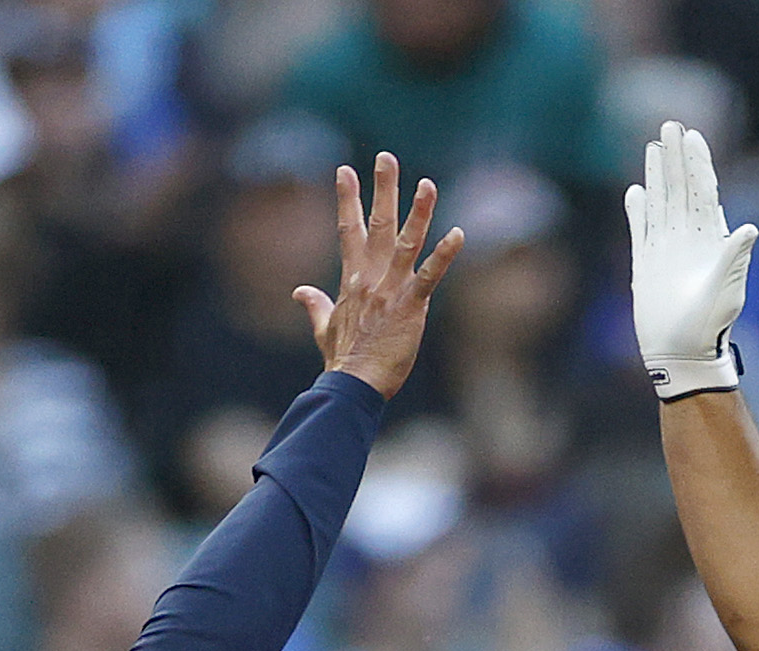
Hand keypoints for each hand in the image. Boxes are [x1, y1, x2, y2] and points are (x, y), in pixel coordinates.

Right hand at [297, 153, 461, 400]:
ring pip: (407, 242)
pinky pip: (431, 275)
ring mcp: (391, 289)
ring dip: (418, 211)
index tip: (345, 170)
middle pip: (377, 224)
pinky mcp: (411, 306)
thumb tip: (299, 292)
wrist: (353, 385)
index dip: (347, 199)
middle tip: (386, 156)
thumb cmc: (342, 360)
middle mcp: (371, 277)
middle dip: (382, 188)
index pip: (348, 230)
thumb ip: (315, 306)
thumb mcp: (323, 328)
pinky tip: (459, 233)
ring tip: (427, 183)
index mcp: (352, 279)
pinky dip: (445, 254)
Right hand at [626, 122, 755, 397]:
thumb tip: (749, 228)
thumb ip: (734, 258)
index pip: (704, 191)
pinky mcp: (646, 264)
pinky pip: (641, 229)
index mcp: (709, 238)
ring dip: (657, 174)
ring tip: (653, 147)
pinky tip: (635, 191)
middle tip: (671, 125)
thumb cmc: (711, 325)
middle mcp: (688, 238)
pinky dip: (638, 210)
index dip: (699, 164)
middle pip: (681, 188)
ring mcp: (666, 248)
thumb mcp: (728, 290)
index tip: (694, 136)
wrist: (683, 352)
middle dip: (677, 157)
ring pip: (660, 201)